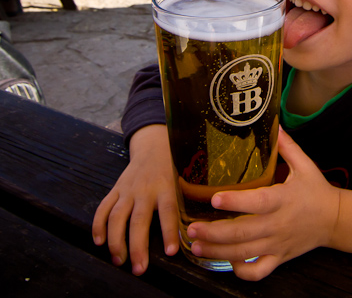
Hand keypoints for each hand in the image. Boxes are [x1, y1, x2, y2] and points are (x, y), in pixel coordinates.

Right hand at [92, 125, 178, 275]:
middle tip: (139, 269)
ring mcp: (128, 189)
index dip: (169, 232)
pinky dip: (98, 225)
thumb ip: (181, 206)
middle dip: (137, 246)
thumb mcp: (181, 183)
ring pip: (117, 217)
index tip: (170, 252)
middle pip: (139, 220)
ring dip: (115, 241)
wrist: (153, 147)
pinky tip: (98, 242)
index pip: (168, 212)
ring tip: (118, 261)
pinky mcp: (115, 189)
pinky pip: (103, 208)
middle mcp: (145, 189)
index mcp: (166, 188)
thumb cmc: (171, 171)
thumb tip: (191, 235)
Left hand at [187, 127, 339, 280]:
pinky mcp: (279, 258)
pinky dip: (242, 271)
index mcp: (283, 199)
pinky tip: (226, 261)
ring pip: (245, 253)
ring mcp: (277, 244)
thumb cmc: (316, 190)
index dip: (235, 202)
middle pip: (243, 232)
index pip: (258, 202)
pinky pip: (259, 271)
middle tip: (192, 228)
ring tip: (196, 246)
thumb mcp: (305, 164)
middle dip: (214, 233)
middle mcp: (278, 224)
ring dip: (218, 252)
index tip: (215, 198)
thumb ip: (287, 146)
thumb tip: (273, 124)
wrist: (334, 219)